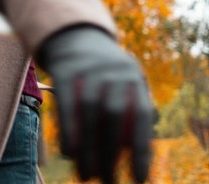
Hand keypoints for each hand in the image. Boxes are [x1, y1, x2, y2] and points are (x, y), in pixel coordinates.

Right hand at [36, 24, 152, 183]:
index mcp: (135, 78)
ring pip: (89, 113)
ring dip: (88, 149)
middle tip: (108, 182)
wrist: (76, 39)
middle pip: (114, 116)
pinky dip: (69, 130)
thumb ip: (132, 116)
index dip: (142, 150)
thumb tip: (139, 158)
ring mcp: (90, 68)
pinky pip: (67, 104)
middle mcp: (115, 71)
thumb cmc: (106, 76)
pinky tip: (70, 154)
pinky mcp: (66, 70)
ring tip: (86, 176)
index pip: (141, 117)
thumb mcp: (125, 85)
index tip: (139, 180)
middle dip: (111, 154)